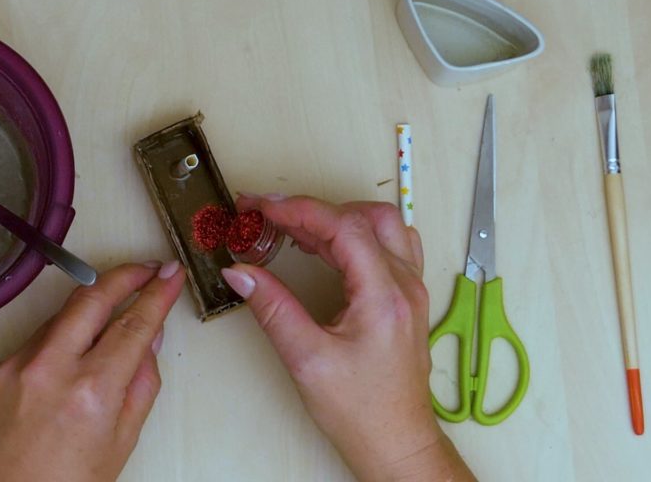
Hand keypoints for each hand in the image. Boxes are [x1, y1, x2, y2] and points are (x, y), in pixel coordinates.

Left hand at [0, 261, 184, 481]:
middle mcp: (50, 370)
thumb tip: (150, 336)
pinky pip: (33, 342)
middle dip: (123, 275)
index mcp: (91, 391)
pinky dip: (54, 348)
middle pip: (91, 297)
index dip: (157, 293)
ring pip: (60, 318)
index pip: (134, 324)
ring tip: (102, 339)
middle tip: (145, 269)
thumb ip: (142, 381)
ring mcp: (15, 367)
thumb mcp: (124, 439)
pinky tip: (60, 375)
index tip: (170, 275)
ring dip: (86, 317)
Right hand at [221, 195, 474, 481]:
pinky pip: (387, 246)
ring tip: (292, 228)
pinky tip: (326, 247)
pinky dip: (354, 235)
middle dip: (311, 209)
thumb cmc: (361, 411)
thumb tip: (241, 272)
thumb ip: (273, 309)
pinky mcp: (405, 298)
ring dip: (336, 218)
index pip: (342, 228)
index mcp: (384, 296)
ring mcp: (409, 290)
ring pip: (380, 226)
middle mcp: (404, 285)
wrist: (396, 442)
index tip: (261, 208)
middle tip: (269, 215)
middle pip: (363, 218)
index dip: (297, 210)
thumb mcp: (306, 360)